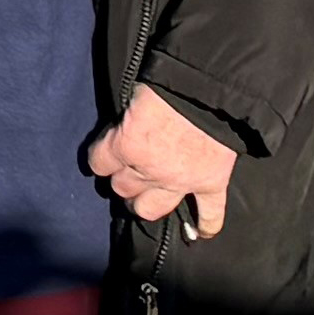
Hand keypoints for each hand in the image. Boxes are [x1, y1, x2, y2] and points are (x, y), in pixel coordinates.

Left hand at [86, 85, 242, 239]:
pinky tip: (202, 231)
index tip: (107, 151)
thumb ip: (128, 115)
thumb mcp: (136, 93)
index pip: (98, 163)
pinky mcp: (211, 183)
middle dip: (123, 178)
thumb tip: (127, 118)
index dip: (102, 156)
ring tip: (149, 196)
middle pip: (123, 188)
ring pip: (150, 209)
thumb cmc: (171, 83)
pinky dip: (207, 223)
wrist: (216, 89)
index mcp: (125, 145)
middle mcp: (148, 171)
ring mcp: (180, 182)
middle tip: (130, 169)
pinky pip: (210, 212)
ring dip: (146, 203)